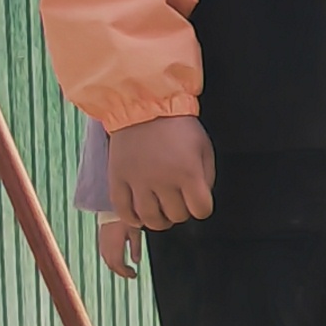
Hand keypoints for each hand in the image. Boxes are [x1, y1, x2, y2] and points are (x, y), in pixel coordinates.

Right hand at [96, 218, 141, 280]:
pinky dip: (110, 259)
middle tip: (130, 274)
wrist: (112, 205)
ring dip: (115, 266)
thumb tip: (136, 261)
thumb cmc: (124, 216)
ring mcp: (101, 241)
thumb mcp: (135, 231)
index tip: (134, 275)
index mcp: (115, 244)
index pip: (118, 264)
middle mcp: (106, 244)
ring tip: (124, 268)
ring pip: (106, 259)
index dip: (125, 272)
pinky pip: (103, 253)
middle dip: (120, 271)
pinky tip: (116, 259)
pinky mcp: (100, 237)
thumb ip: (135, 247)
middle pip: (111, 263)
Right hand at [103, 114, 215, 231]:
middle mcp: (162, 180)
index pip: (201, 210)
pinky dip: (132, 218)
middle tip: (177, 202)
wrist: (143, 104)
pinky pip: (123, 210)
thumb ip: (207, 176)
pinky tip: (138, 216)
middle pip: (176, 216)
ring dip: (158, 221)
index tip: (197, 202)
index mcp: (188, 172)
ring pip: (150, 219)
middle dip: (181, 212)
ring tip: (160, 213)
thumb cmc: (178, 125)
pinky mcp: (118, 178)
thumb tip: (200, 200)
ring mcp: (138, 181)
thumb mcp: (204, 147)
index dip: (201, 208)